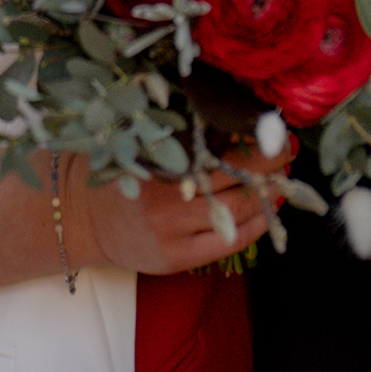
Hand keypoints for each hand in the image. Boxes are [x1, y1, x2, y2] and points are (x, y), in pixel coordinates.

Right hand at [60, 139, 292, 276]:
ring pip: (235, 212)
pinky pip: (227, 243)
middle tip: (287, 148)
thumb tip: (229, 112)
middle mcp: (166, 194)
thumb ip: (176, 130)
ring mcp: (171, 230)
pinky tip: (267, 211)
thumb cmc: (120, 171)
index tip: (273, 125)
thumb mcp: (141, 142)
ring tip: (284, 180)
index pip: (216, 144)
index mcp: (157, 158)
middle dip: (266, 163)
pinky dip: (254, 226)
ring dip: (266, 195)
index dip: (250, 137)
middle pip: (232, 176)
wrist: (83, 219)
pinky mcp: (176, 259)